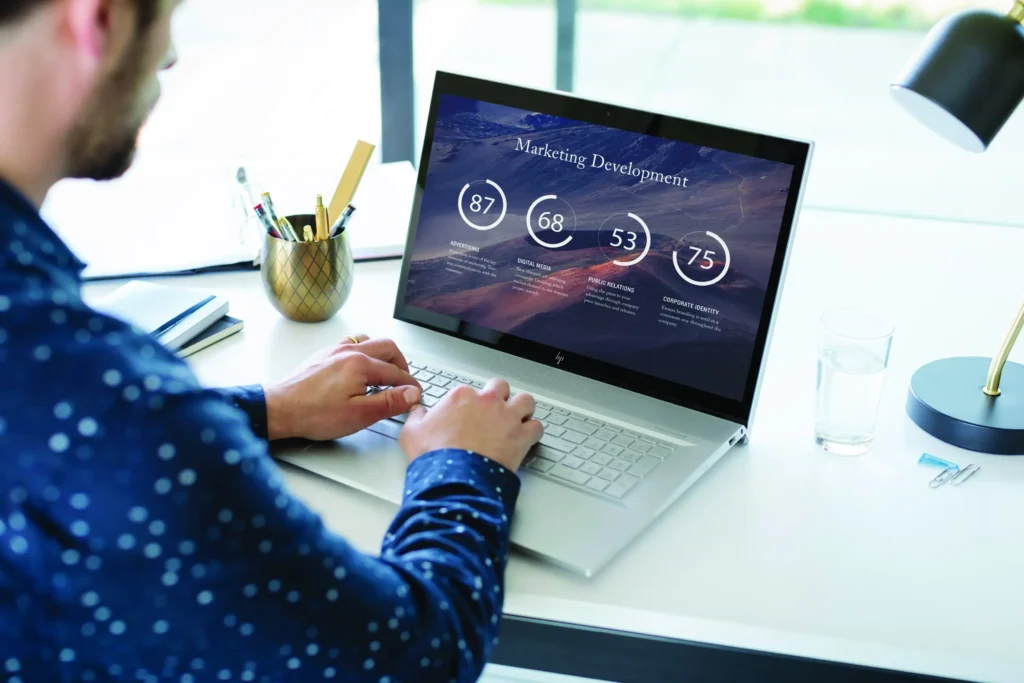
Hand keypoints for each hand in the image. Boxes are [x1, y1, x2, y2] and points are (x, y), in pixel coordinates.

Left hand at [265, 335, 421, 440]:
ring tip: (386, 371)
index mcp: (361, 364)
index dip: (410, 385)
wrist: (279, 409)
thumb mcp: (359, 414)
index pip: (396, 372)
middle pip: (387, 348)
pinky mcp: (323, 355)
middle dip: (401, 364)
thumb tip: (411, 393)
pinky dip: (364, 351)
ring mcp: (334, 350)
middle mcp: (349, 351)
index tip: (416, 394)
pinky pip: (351, 343)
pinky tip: (360, 365)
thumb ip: (389, 402)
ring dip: (383, 354)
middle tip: (406, 380)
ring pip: (369, 341)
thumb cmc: (314, 413)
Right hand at [400, 378, 542, 471]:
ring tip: (519, 418)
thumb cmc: (435, 456)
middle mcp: (487, 402)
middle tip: (496, 411)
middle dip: (500, 397)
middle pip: (501, 388)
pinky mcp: (521, 436)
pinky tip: (529, 437)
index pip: (472, 390)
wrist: (454, 478)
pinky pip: (537, 426)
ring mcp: (507, 417)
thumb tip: (417, 411)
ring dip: (523, 409)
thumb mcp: (413, 432)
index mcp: (462, 396)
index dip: (472, 403)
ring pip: (526, 401)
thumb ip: (416, 417)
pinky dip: (534, 432)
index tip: (471, 413)